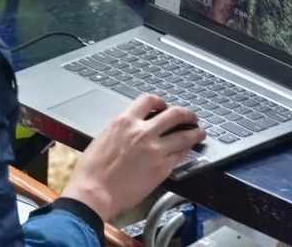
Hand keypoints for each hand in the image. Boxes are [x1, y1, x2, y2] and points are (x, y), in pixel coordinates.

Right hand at [60, 94, 204, 220]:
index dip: (160, 101)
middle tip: (191, 117)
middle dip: (187, 114)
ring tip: (199, 133)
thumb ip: (122, 130)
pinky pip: (181, 155)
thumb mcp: (103, 138)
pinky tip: (188, 151)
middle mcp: (142, 132)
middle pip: (174, 114)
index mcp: (124, 121)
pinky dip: (186, 151)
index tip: (164, 106)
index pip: (149, 100)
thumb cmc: (92, 170)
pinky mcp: (162, 168)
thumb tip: (132, 129)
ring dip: (195, 132)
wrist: (94, 192)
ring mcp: (155, 150)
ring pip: (184, 135)